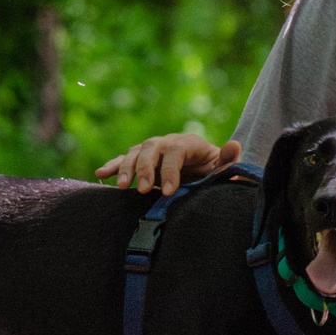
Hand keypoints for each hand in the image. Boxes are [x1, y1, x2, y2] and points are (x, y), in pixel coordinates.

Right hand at [95, 133, 241, 194]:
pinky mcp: (139, 160)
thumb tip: (234, 146)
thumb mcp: (222, 168)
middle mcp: (166, 142)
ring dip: (126, 168)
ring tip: (123, 186)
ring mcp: (151, 150)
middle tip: (144, 190)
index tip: (168, 192)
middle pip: (151, 149)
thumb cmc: (212, 171)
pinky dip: (112, 166)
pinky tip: (100, 174)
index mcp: (187, 143)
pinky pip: (122, 160)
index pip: (175, 152)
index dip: (170, 171)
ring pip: (135, 153)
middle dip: (146, 169)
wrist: (202, 170)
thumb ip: (228, 161)